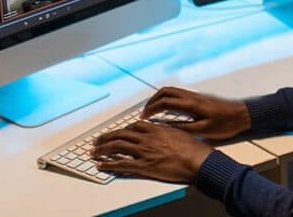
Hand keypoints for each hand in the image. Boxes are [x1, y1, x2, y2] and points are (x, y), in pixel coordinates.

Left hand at [91, 121, 213, 183]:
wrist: (199, 161)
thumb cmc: (194, 149)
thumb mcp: (180, 134)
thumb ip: (167, 131)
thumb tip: (162, 130)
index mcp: (156, 130)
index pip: (133, 126)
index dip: (122, 129)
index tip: (117, 132)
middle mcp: (147, 139)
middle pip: (121, 134)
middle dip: (106, 138)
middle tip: (97, 141)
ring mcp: (145, 152)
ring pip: (117, 147)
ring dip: (103, 149)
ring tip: (94, 152)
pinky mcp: (144, 166)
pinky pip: (121, 164)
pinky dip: (109, 164)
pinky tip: (101, 165)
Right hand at [142, 86, 250, 140]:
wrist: (242, 115)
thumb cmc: (225, 124)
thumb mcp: (203, 131)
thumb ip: (183, 128)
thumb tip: (164, 127)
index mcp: (191, 104)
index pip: (165, 102)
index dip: (151, 109)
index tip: (143, 118)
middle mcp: (191, 96)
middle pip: (165, 91)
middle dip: (151, 101)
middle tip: (144, 113)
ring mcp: (195, 95)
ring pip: (171, 90)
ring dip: (159, 98)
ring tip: (152, 110)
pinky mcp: (198, 97)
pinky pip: (178, 93)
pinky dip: (167, 98)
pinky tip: (166, 109)